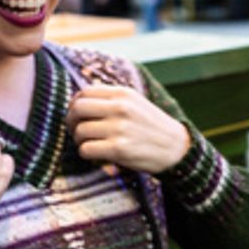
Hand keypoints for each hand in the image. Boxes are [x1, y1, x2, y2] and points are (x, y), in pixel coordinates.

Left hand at [66, 84, 190, 173]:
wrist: (176, 148)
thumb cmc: (152, 127)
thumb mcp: (136, 103)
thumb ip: (111, 100)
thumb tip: (79, 102)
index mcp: (123, 94)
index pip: (84, 93)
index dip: (75, 105)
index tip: (78, 116)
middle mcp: (120, 108)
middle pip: (77, 109)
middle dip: (72, 122)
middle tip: (77, 131)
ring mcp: (119, 128)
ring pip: (79, 131)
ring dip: (80, 141)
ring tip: (91, 144)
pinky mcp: (118, 149)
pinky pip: (86, 149)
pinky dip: (87, 154)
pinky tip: (97, 154)